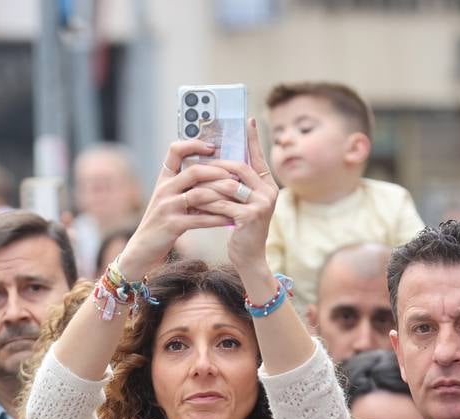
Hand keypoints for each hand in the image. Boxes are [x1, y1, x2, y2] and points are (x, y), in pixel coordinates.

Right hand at [117, 138, 237, 280]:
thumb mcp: (168, 199)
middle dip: (218, 171)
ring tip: (238, 194)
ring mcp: (167, 207)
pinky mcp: (172, 225)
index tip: (212, 147)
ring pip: (199, 194)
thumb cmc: (161, 222)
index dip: (194, 144)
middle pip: (193, 171)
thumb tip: (214, 173)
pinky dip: (218, 218)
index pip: (175, 150)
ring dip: (221, 194)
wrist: (142, 249)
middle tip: (236, 174)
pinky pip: (200, 219)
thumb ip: (184, 186)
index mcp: (164, 179)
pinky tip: (231, 218)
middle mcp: (164, 189)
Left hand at [186, 118, 279, 277]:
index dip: (253, 138)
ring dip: (207, 184)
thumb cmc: (241, 229)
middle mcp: (269, 192)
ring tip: (191, 183)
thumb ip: (237, 184)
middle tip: (198, 163)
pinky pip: (222, 204)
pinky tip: (194, 202)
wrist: (249, 258)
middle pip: (239, 168)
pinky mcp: (250, 217)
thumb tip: (221, 162)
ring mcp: (262, 205)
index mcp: (268, 185)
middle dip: (216, 165)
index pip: (258, 156)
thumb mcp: (242, 203)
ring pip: (228, 186)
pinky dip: (206, 203)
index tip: (247, 119)